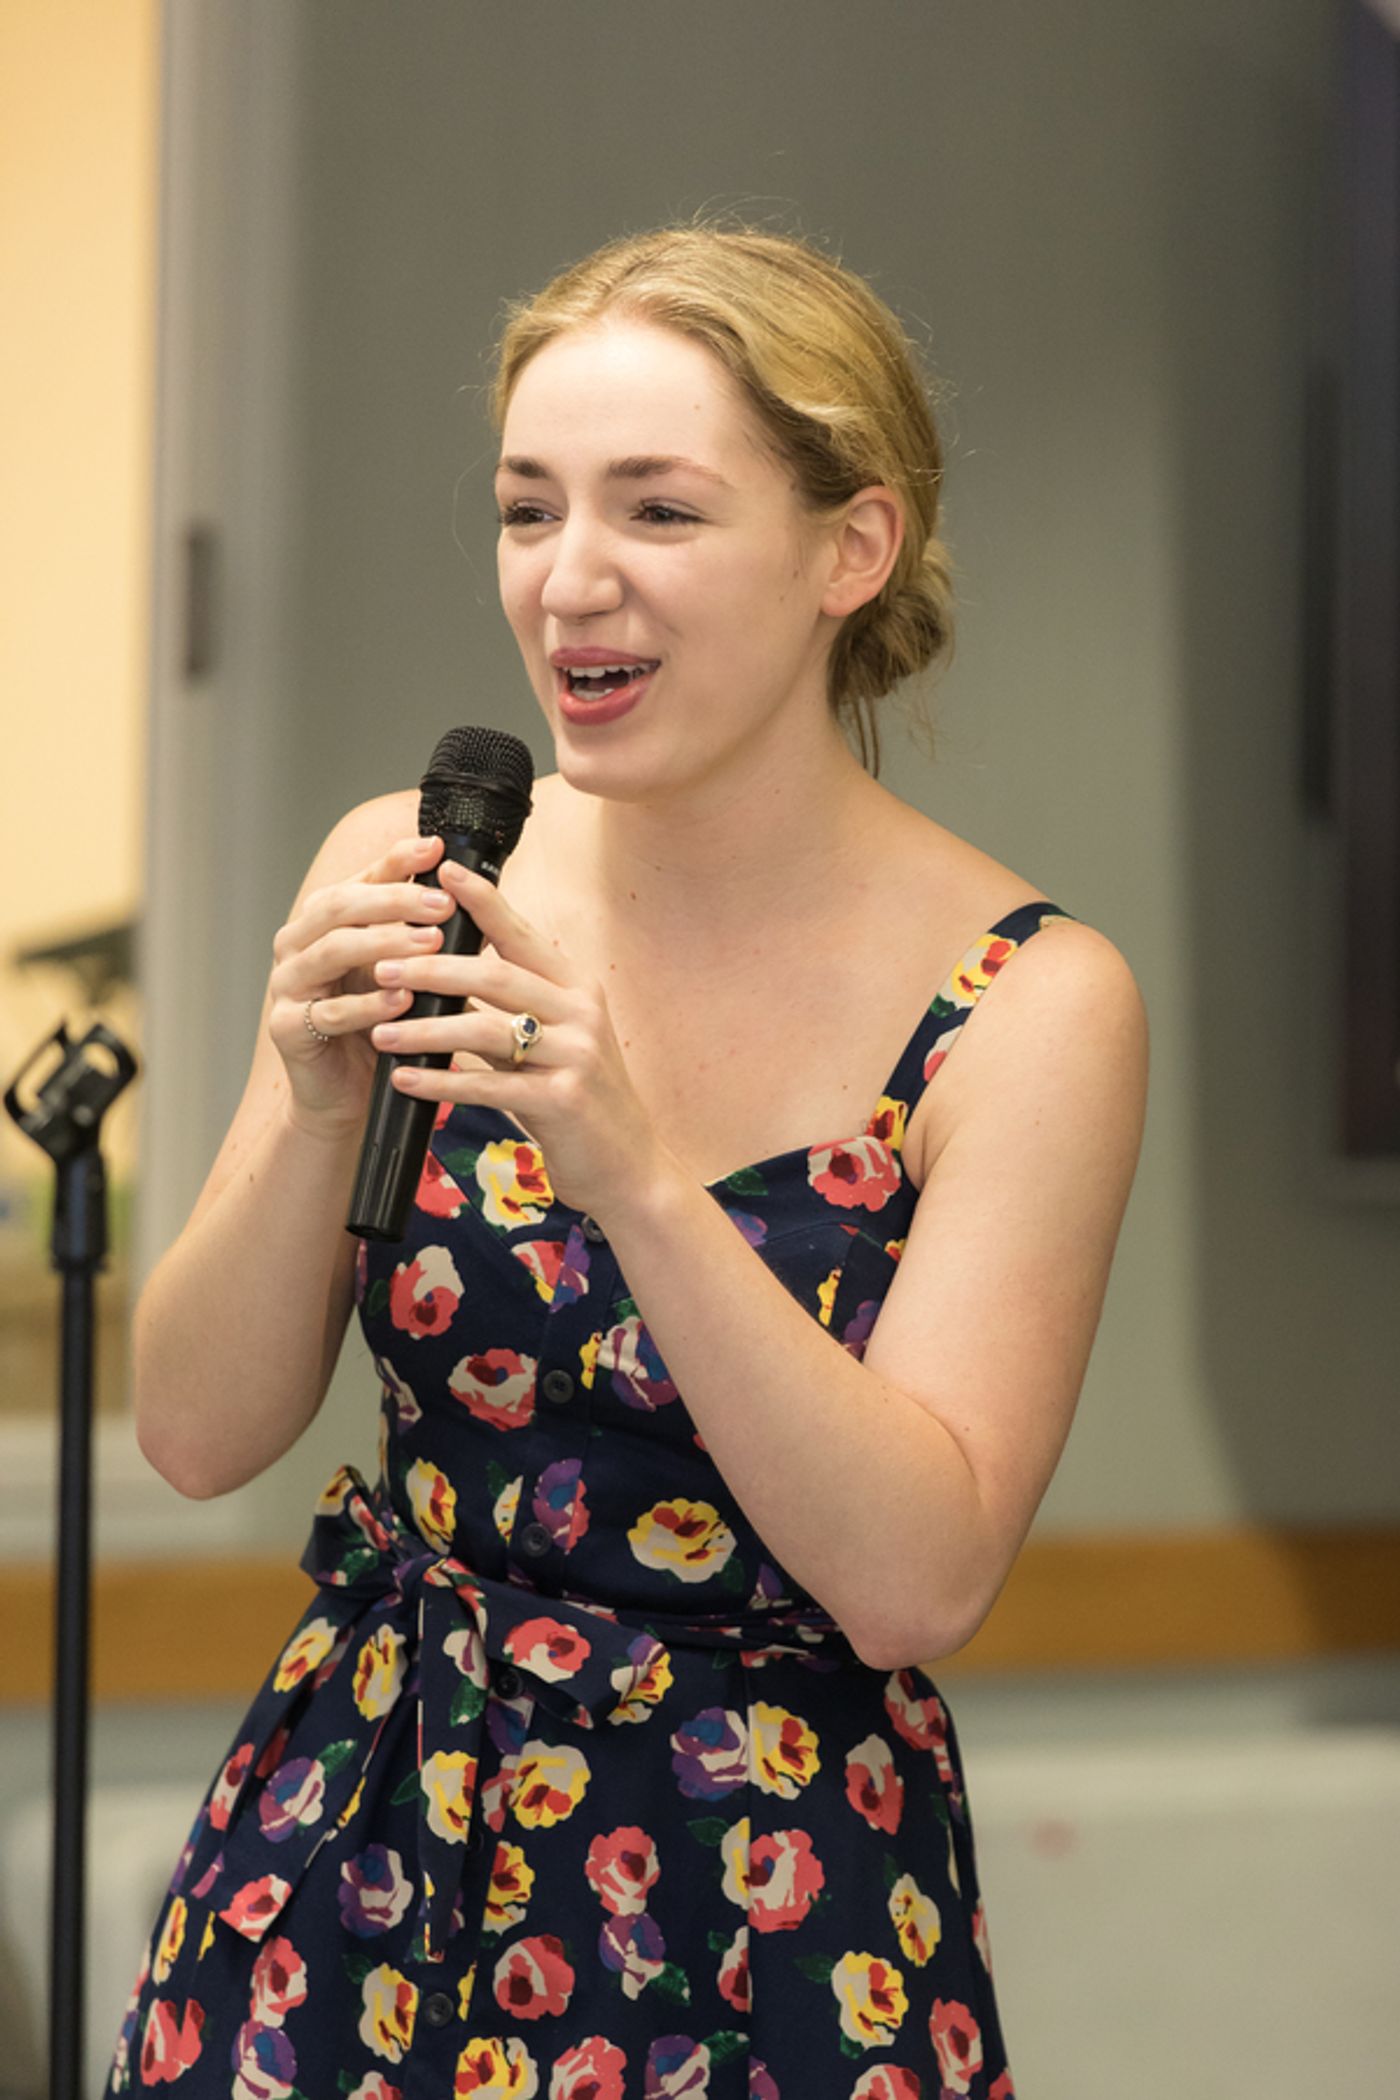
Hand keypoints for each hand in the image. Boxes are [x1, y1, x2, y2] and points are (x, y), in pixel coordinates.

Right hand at [267, 831, 455, 1132]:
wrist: (345, 1096)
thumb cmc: (378, 1027)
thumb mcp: (403, 972)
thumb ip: (423, 934)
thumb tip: (472, 894)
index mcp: (324, 922)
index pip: (359, 878)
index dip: (396, 860)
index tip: (436, 848)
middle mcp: (298, 945)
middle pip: (339, 906)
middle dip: (394, 900)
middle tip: (442, 903)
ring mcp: (287, 985)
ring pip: (330, 952)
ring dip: (383, 944)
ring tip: (430, 943)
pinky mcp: (287, 1028)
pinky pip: (328, 1012)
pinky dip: (367, 1005)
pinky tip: (402, 1000)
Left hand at [368, 860, 664, 1217]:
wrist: (627, 1165)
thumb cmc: (578, 1098)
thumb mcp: (552, 1040)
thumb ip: (511, 1006)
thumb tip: (447, 971)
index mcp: (577, 987)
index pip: (521, 933)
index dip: (482, 899)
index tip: (441, 871)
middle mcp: (582, 1011)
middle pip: (495, 975)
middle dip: (431, 968)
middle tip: (380, 965)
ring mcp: (577, 1055)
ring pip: (486, 1029)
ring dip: (425, 1028)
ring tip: (379, 1029)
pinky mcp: (564, 1100)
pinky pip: (489, 1086)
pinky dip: (441, 1082)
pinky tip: (405, 1080)